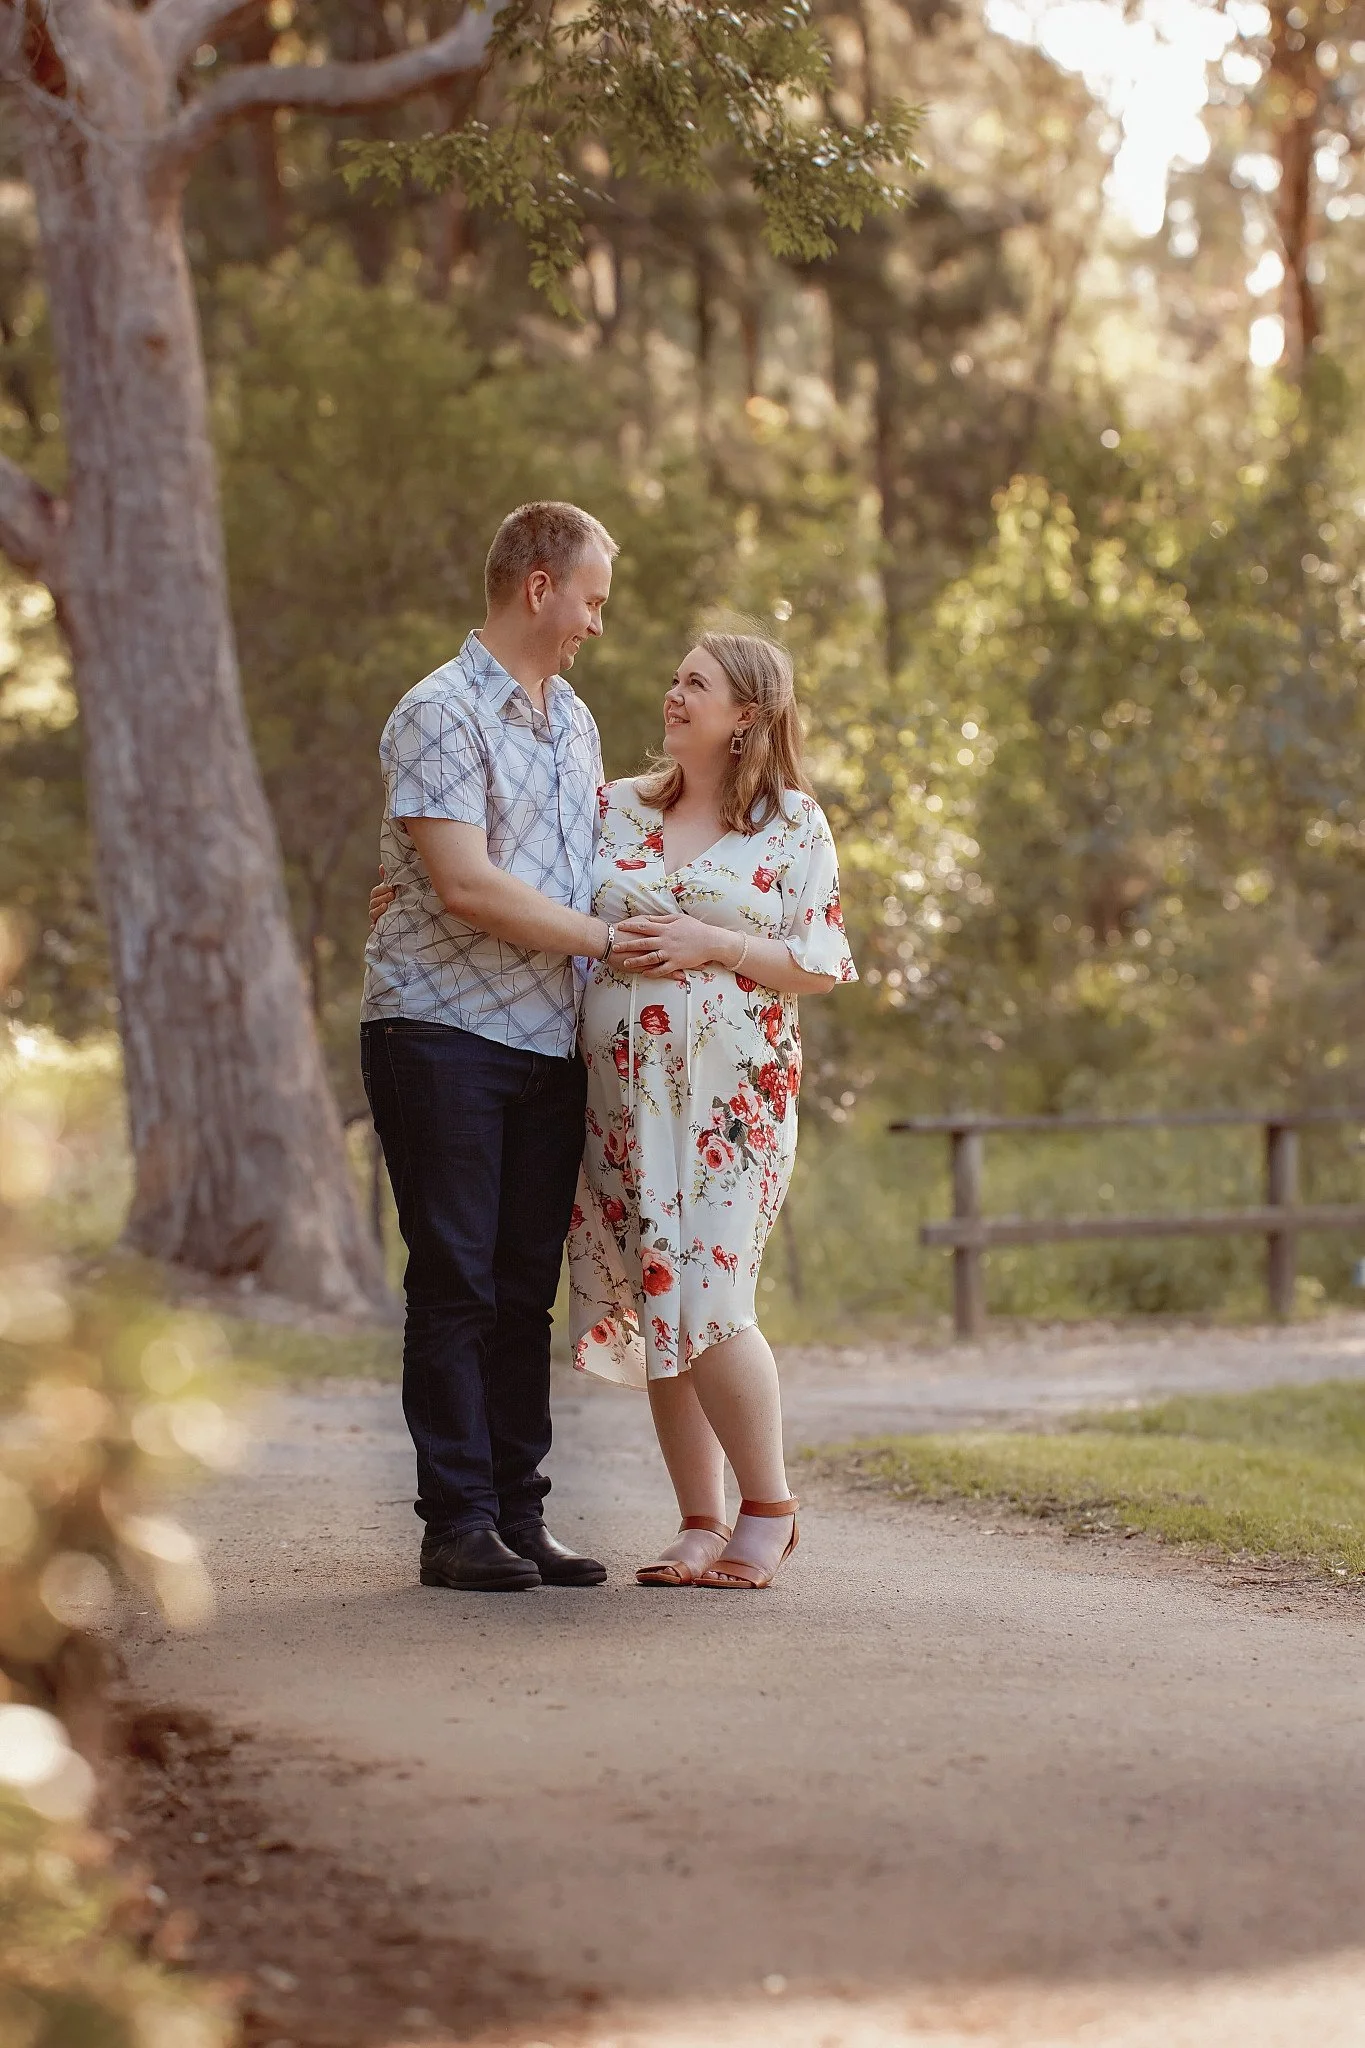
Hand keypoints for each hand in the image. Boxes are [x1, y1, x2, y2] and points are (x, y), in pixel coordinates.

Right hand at [368, 865, 397, 928]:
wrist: (412, 921)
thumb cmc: (403, 901)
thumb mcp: (398, 890)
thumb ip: (390, 879)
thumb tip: (382, 866)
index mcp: (380, 897)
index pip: (375, 892)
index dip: (382, 889)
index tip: (391, 887)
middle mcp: (377, 908)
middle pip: (373, 902)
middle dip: (382, 898)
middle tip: (392, 895)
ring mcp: (378, 919)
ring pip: (372, 914)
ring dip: (378, 910)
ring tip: (386, 906)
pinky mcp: (382, 930)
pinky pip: (376, 930)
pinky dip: (374, 927)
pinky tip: (376, 925)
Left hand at [612, 913, 731, 976]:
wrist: (711, 940)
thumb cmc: (696, 928)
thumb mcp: (679, 918)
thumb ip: (663, 919)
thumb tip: (649, 918)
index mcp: (665, 929)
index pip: (644, 926)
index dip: (630, 926)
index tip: (619, 927)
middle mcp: (665, 941)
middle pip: (642, 942)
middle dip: (627, 945)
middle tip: (615, 947)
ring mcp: (670, 953)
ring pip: (649, 958)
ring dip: (636, 961)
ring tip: (626, 963)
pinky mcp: (676, 963)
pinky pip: (662, 969)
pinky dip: (652, 972)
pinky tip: (644, 974)